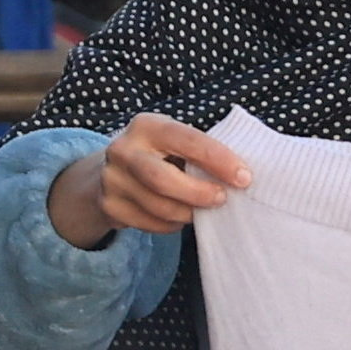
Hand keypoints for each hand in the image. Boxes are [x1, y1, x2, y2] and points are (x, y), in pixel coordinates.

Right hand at [61, 113, 249, 247]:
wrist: (106, 172)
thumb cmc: (157, 154)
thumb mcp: (171, 141)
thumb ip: (198, 151)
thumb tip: (240, 174)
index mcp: (147, 125)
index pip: (187, 140)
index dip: (218, 159)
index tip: (244, 177)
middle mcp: (124, 149)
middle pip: (163, 179)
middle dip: (198, 192)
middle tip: (222, 199)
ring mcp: (112, 180)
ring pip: (158, 206)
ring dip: (188, 212)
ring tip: (203, 209)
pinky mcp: (109, 206)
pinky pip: (149, 224)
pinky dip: (171, 225)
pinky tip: (180, 217)